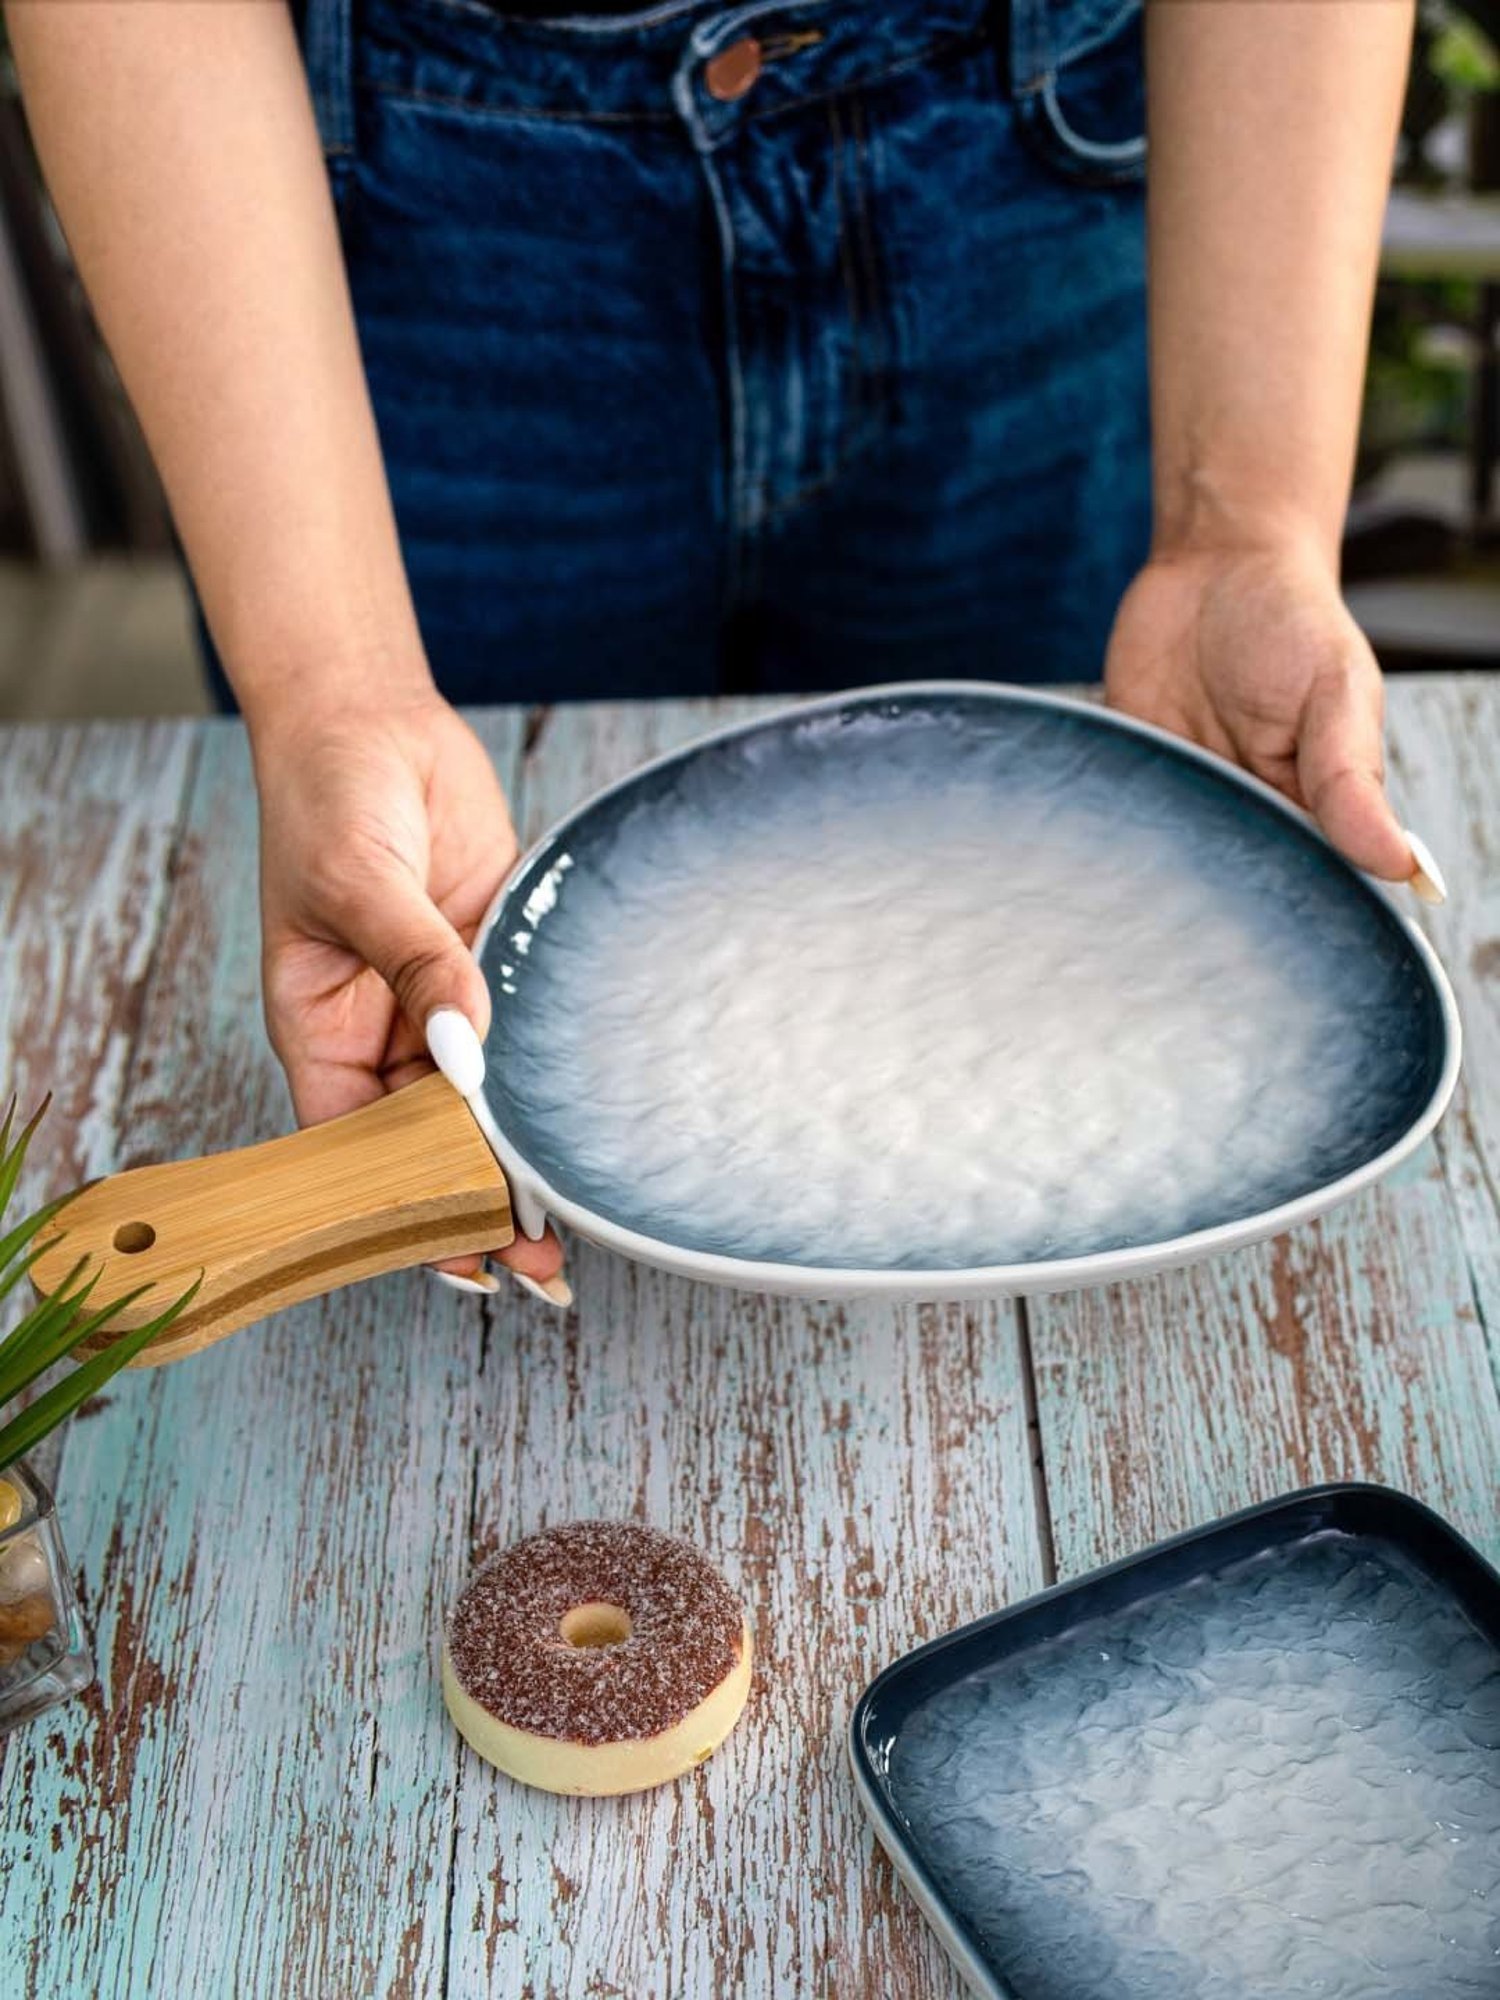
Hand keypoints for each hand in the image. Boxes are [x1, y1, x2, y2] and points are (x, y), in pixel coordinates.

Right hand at [250, 687, 562, 1285]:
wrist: (375, 718)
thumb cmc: (328, 797)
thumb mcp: (357, 883)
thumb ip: (416, 962)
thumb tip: (466, 1044)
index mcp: (323, 1032)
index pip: (359, 1149)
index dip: (404, 1210)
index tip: (464, 1260)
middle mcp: (385, 1032)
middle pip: (432, 1140)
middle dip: (480, 1199)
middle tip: (544, 1260)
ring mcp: (445, 1001)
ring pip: (486, 1100)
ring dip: (524, 1150)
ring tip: (577, 1212)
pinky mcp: (496, 961)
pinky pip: (527, 1033)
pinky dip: (552, 1077)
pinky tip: (592, 1120)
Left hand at [1104, 541, 1415, 880]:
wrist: (1215, 564)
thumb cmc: (1293, 623)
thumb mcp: (1337, 692)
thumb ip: (1352, 780)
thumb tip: (1400, 866)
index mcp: (1307, 808)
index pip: (1300, 883)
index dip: (1283, 909)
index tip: (1263, 935)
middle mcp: (1242, 810)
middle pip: (1224, 882)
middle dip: (1206, 899)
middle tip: (1190, 906)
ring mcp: (1181, 792)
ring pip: (1161, 856)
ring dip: (1146, 865)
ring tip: (1138, 879)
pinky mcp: (1127, 767)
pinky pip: (1109, 810)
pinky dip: (1099, 821)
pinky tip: (1090, 836)